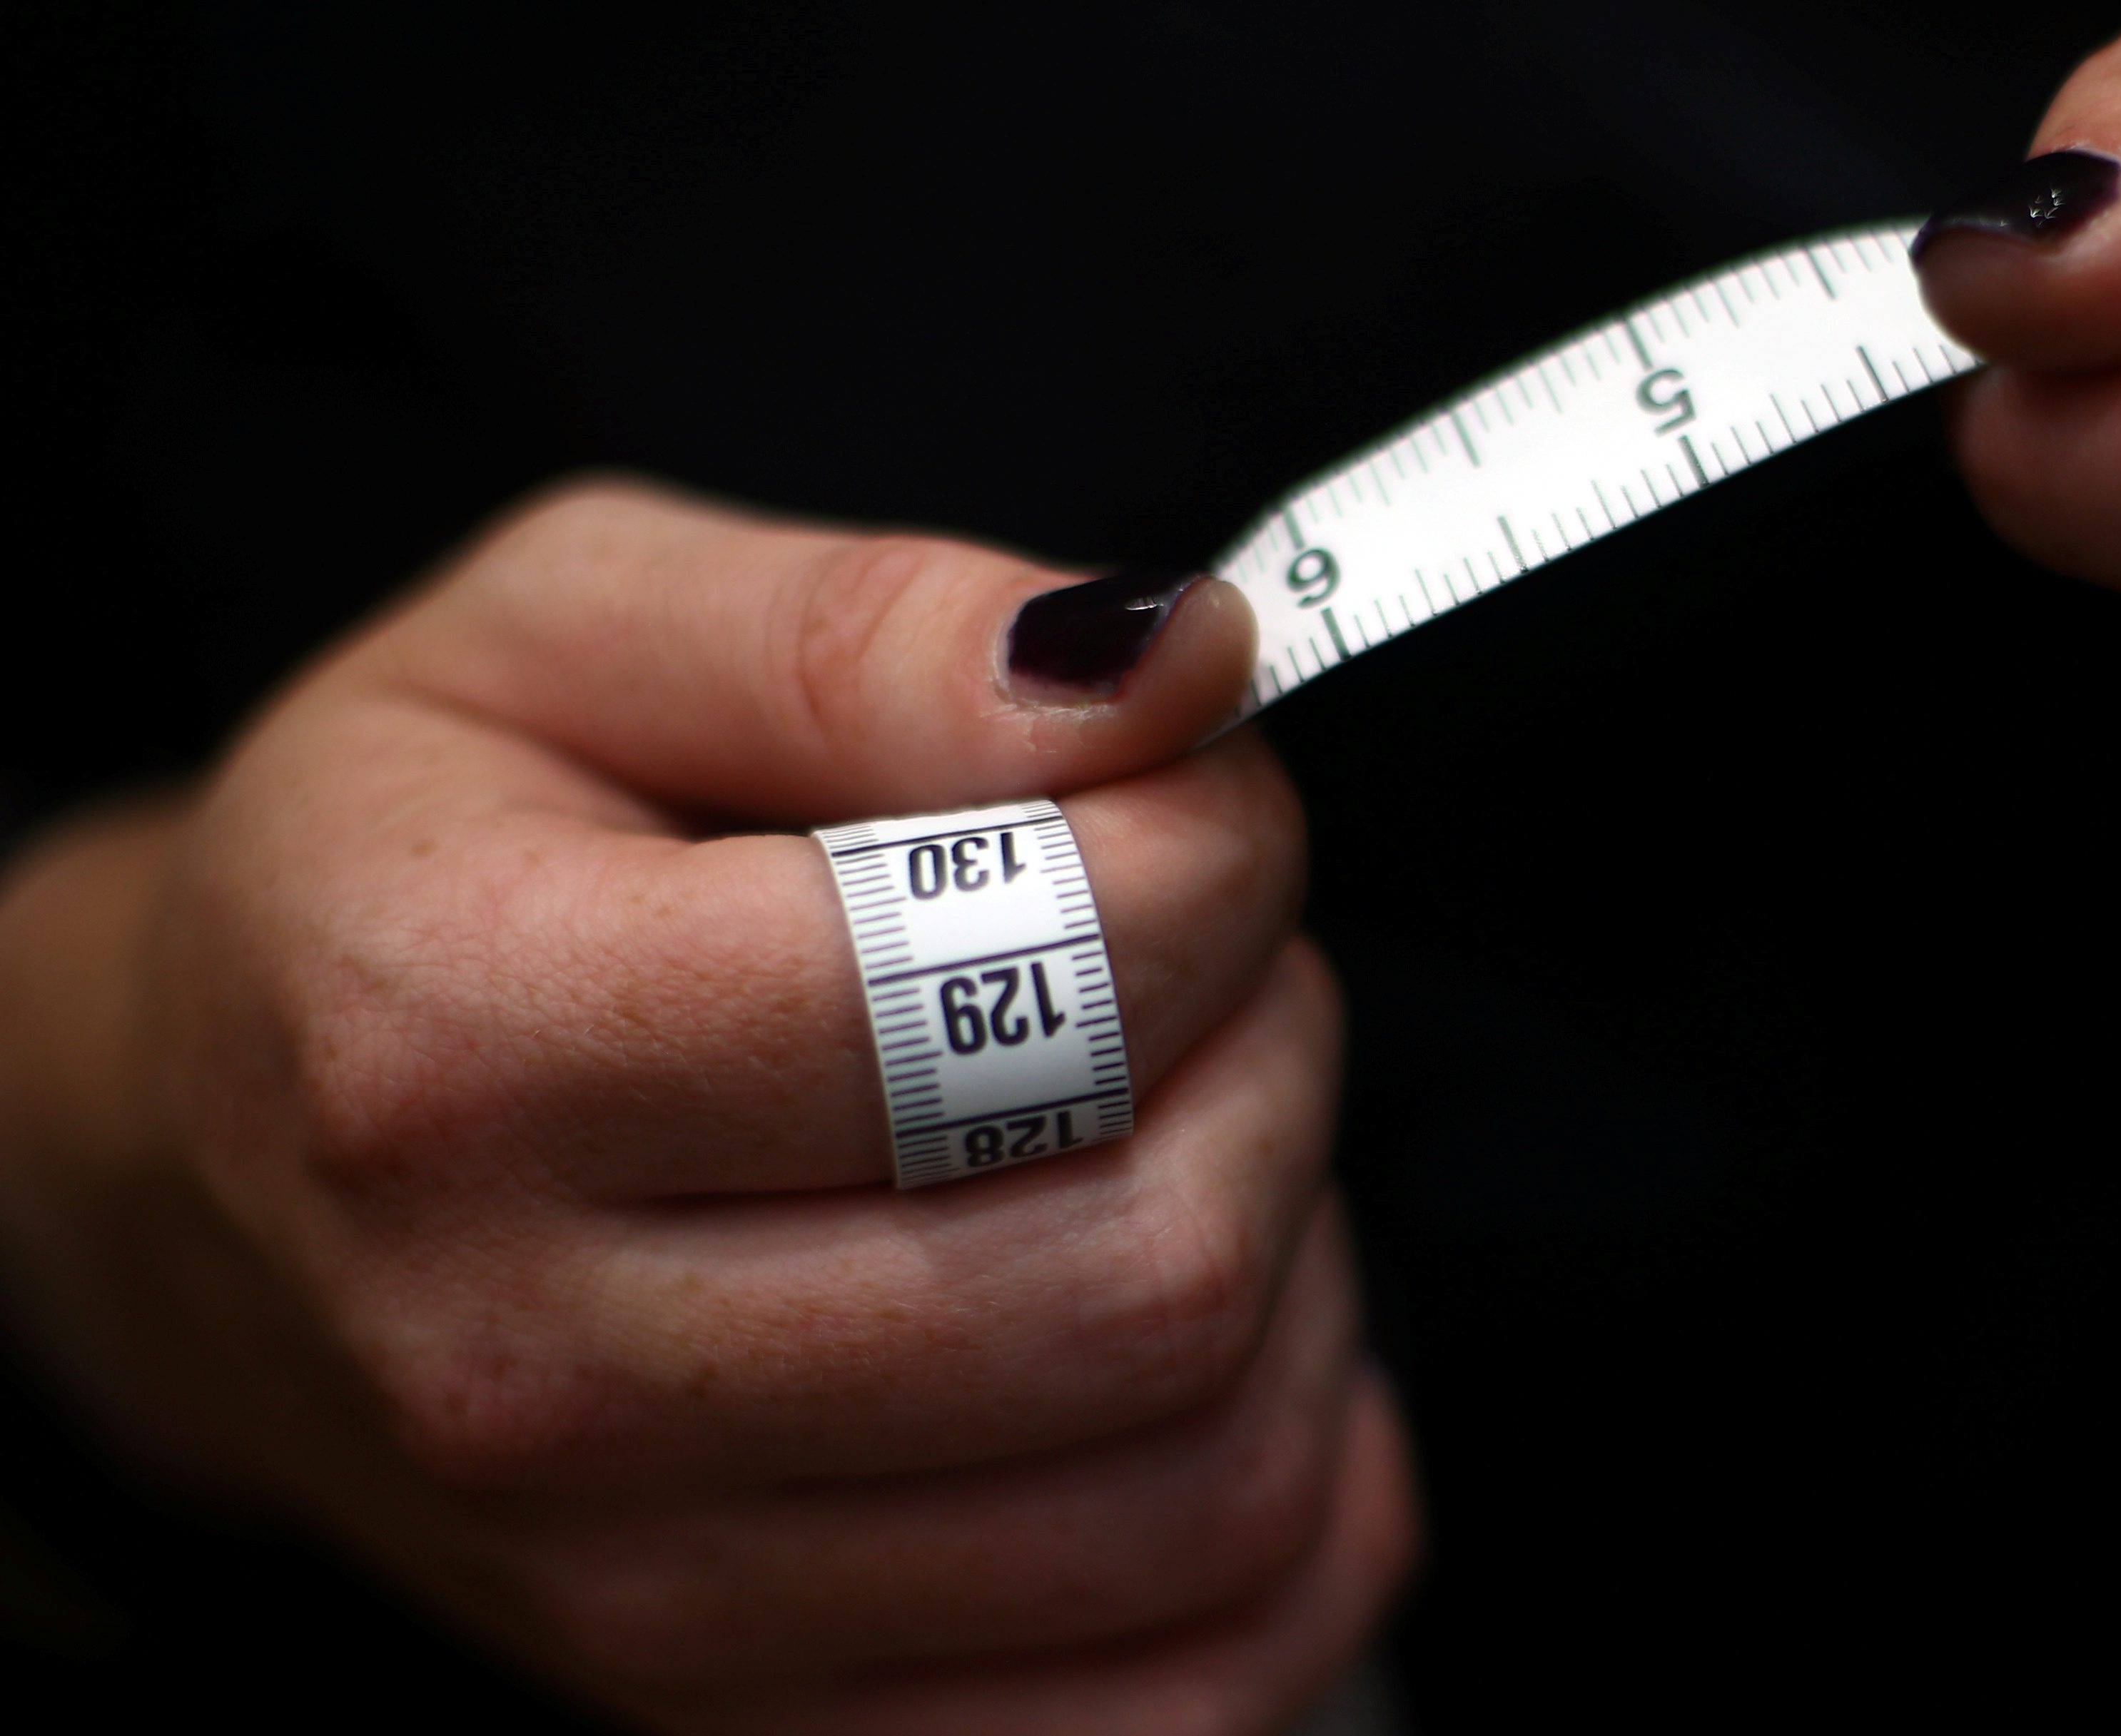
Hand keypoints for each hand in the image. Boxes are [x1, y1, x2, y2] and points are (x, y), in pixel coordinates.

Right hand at [0, 479, 1414, 1731]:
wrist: (212, 1184)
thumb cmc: (409, 877)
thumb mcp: (575, 632)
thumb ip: (880, 635)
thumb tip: (1179, 671)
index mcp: (466, 1054)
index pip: (1023, 997)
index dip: (1208, 863)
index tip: (1186, 806)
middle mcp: (539, 1377)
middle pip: (1151, 1272)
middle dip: (1273, 1069)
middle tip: (1201, 976)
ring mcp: (650, 1605)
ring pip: (1207, 1495)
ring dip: (1295, 1284)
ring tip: (1181, 1145)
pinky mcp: (751, 1723)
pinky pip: (1180, 1701)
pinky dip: (1288, 1527)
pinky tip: (1214, 1365)